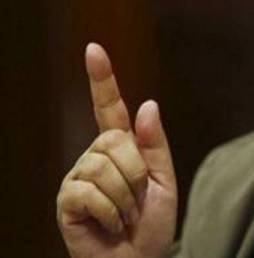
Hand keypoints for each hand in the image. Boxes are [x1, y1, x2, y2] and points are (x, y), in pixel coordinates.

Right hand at [57, 43, 177, 257]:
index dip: (102, 78)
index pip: (110, 107)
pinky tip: (110, 225)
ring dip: (126, 197)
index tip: (94, 48)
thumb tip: (148, 103)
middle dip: (137, 173)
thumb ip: (155, 144)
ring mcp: (79, 177)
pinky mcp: (68, 200)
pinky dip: (111, 212)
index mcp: (122, 148)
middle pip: (115, 140)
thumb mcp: (164, 180)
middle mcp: (96, 156)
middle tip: (138, 200)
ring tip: (124, 215)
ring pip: (104, 166)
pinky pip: (91, 191)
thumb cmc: (151, 224)